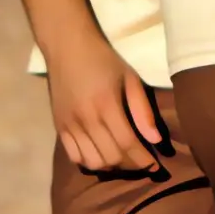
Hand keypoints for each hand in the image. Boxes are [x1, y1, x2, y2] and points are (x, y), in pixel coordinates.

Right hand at [44, 31, 163, 173]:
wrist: (67, 47)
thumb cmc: (103, 60)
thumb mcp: (129, 77)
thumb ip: (142, 109)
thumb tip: (155, 139)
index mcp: (106, 104)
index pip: (127, 143)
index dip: (143, 158)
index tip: (155, 164)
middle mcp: (86, 119)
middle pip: (111, 157)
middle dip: (130, 164)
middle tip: (140, 161)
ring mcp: (70, 125)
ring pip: (92, 162)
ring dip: (110, 166)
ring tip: (122, 159)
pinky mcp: (59, 127)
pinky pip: (74, 156)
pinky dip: (90, 162)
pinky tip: (100, 155)